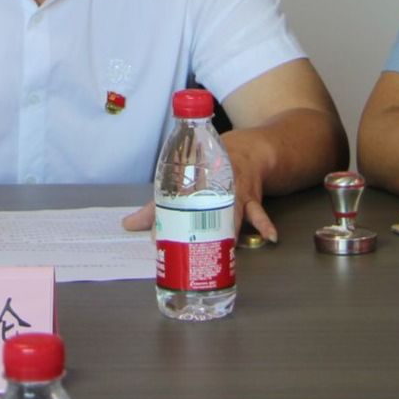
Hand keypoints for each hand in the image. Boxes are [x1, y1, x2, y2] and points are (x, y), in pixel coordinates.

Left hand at [122, 142, 277, 241]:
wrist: (246, 151)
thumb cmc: (208, 170)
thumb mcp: (181, 182)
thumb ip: (156, 207)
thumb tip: (128, 225)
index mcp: (190, 181)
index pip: (173, 199)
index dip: (165, 218)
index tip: (158, 239)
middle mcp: (211, 184)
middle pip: (203, 208)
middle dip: (199, 227)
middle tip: (191, 247)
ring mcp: (233, 190)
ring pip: (230, 211)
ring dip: (230, 229)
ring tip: (228, 247)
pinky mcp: (251, 198)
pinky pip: (259, 213)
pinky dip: (265, 225)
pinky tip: (270, 236)